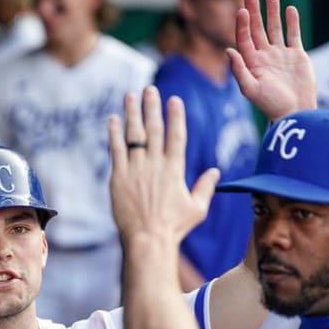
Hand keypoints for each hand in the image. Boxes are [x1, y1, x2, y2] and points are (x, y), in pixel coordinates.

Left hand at [109, 86, 218, 242]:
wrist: (147, 239)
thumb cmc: (174, 227)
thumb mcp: (197, 208)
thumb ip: (206, 187)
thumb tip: (215, 171)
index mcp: (175, 169)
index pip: (177, 135)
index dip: (175, 116)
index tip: (174, 99)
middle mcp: (155, 165)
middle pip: (154, 129)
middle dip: (152, 107)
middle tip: (150, 89)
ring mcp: (135, 169)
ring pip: (133, 135)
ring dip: (132, 114)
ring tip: (131, 96)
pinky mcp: (118, 177)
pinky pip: (116, 150)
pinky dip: (114, 133)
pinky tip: (113, 119)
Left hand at [227, 0, 315, 120]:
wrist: (295, 111)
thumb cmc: (270, 104)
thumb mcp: (250, 89)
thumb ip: (239, 70)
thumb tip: (228, 50)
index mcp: (251, 63)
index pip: (244, 38)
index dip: (242, 25)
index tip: (242, 10)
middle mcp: (264, 56)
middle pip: (257, 30)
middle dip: (254, 13)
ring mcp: (280, 55)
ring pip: (275, 29)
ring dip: (272, 13)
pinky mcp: (297, 56)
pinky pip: (293, 35)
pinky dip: (292, 22)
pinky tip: (289, 9)